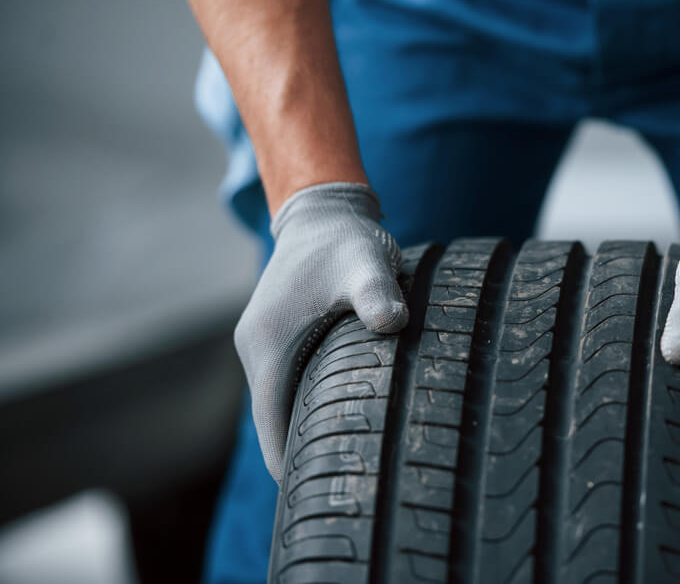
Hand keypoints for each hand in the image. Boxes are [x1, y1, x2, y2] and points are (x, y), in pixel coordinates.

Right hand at [234, 182, 408, 480]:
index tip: (329, 497)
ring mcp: (265, 345)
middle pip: (274, 426)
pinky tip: (345, 419)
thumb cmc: (343, 241)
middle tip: (352, 486)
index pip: (271, 431)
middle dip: (305, 457)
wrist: (323, 211)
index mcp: (267, 347)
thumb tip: (392, 323)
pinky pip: (289, 387)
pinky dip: (309, 408)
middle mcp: (257, 350)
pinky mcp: (279, 338)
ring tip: (352, 462)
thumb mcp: (364, 263)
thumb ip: (376, 293)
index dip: (295, 468)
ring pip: (281, 407)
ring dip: (307, 432)